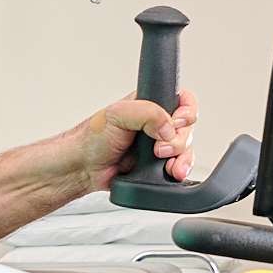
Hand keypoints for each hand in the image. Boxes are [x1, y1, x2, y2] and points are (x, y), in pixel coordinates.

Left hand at [80, 88, 198, 191]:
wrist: (84, 168)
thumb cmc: (93, 138)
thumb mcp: (118, 114)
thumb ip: (148, 113)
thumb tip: (169, 127)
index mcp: (151, 104)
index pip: (183, 100)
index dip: (186, 112)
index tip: (175, 122)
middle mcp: (158, 124)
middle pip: (188, 128)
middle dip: (179, 140)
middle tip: (159, 148)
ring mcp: (160, 145)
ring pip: (187, 149)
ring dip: (181, 158)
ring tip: (163, 163)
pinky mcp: (159, 166)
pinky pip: (180, 167)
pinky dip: (179, 170)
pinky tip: (169, 173)